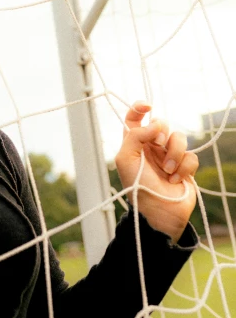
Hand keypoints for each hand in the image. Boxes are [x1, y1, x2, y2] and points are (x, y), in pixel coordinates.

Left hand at [115, 102, 197, 242]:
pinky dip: (184, 167)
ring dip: (174, 153)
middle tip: (158, 144)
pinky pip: (192, 156)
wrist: (158, 211)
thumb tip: (155, 123)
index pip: (135, 119)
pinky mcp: (185, 167)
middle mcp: (151, 147)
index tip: (147, 106)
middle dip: (162, 132)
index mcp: (134, 143)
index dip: (139, 108)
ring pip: (180, 138)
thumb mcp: (125, 158)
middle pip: (162, 124)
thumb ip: (135, 136)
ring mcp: (169, 156)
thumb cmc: (137, 185)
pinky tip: (176, 179)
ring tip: (168, 171)